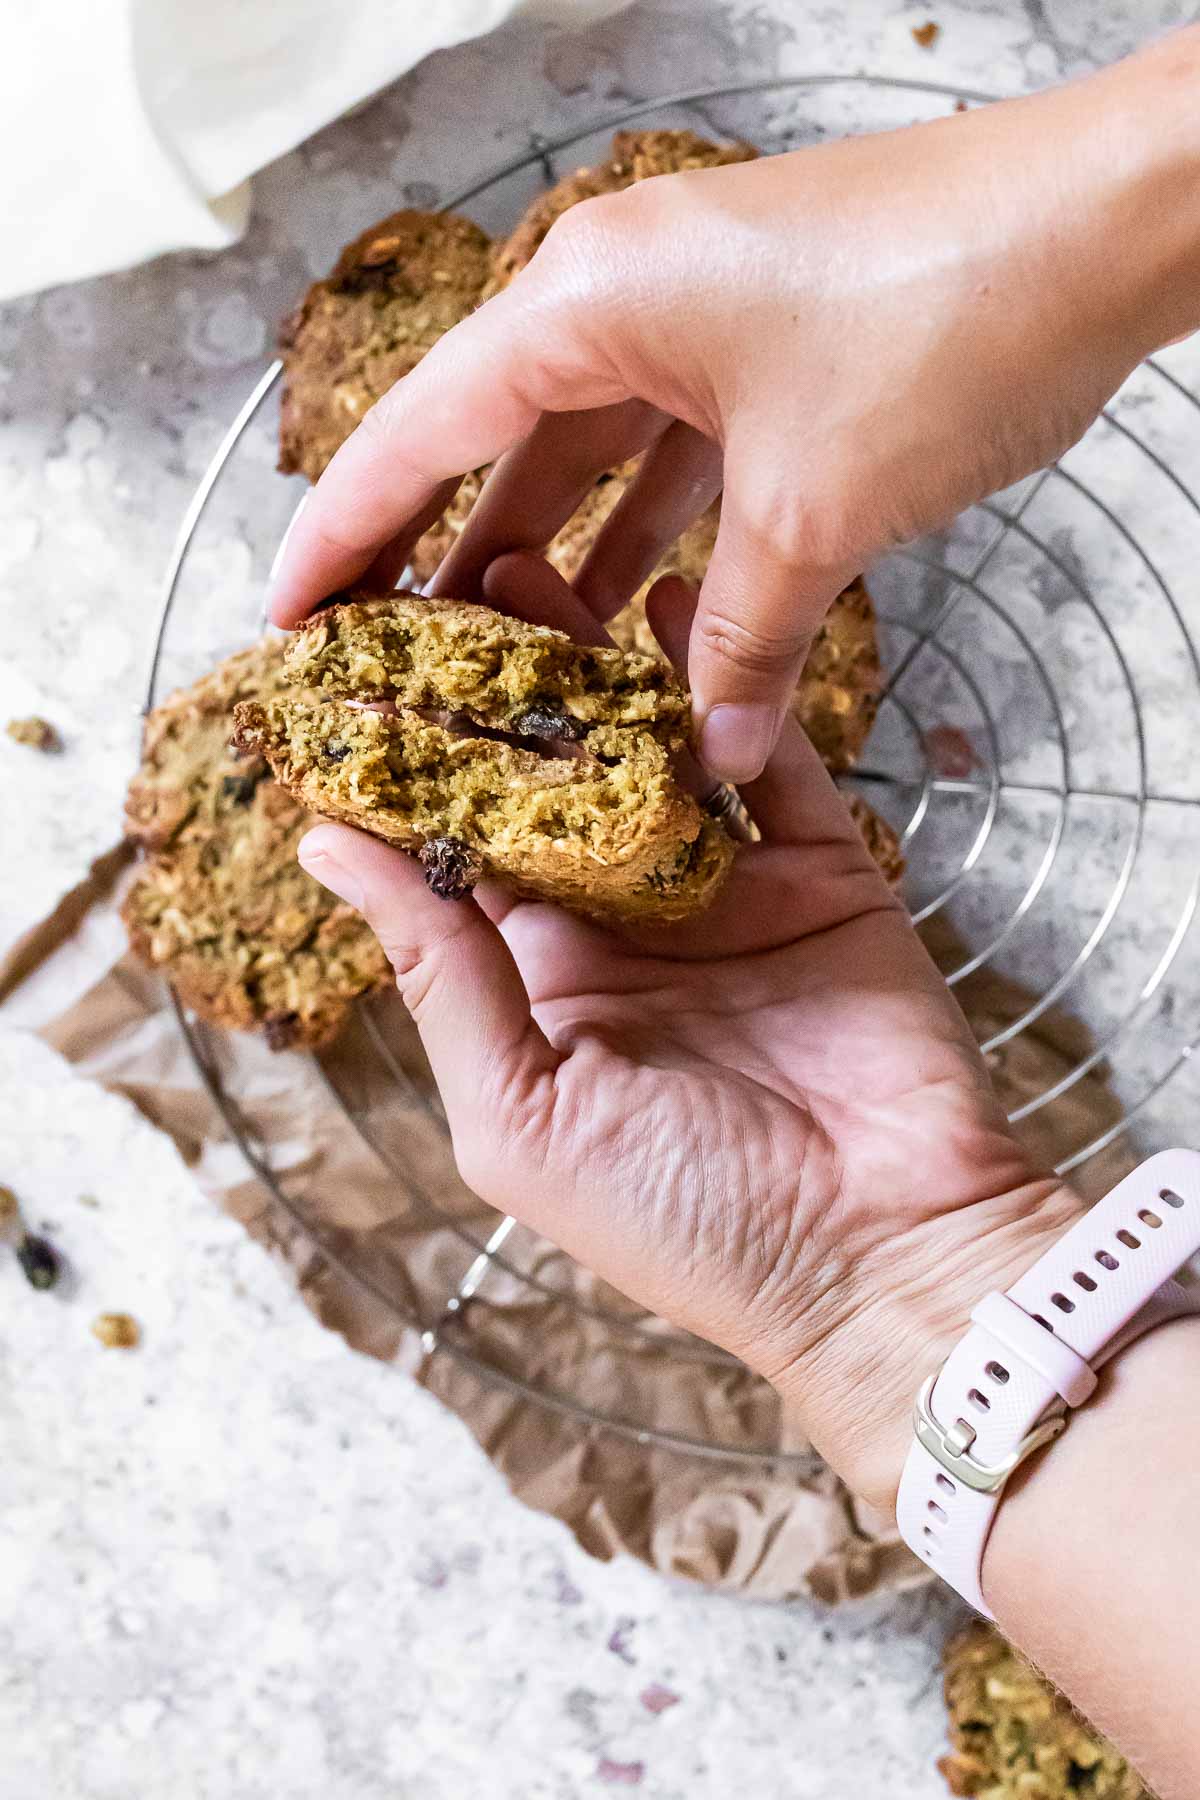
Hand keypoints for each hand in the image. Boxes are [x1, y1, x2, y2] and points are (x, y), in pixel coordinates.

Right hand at [269, 28, 1199, 783]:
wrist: (1113, 225)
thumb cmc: (950, 313)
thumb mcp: (817, 514)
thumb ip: (743, 645)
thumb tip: (710, 756)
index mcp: (587, 306)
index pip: (418, 437)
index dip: (342, 536)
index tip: (287, 617)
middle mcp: (622, 302)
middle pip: (493, 451)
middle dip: (449, 565)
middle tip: (395, 671)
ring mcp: (698, 324)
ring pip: (590, 465)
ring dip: (558, 568)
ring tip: (509, 677)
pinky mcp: (768, 354)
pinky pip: (678, 463)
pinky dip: (657, 543)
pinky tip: (634, 626)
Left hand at [294, 557, 1078, 1510]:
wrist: (883, 1256)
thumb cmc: (682, 1220)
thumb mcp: (521, 1112)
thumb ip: (436, 974)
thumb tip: (328, 849)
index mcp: (539, 987)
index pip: (455, 857)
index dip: (404, 769)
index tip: (351, 672)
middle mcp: (624, 928)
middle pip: (546, 786)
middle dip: (490, 696)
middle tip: (438, 591)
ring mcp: (723, 892)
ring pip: (647, 755)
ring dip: (591, 670)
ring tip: (530, 570)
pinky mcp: (816, 868)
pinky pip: (762, 758)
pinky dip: (720, 684)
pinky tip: (672, 606)